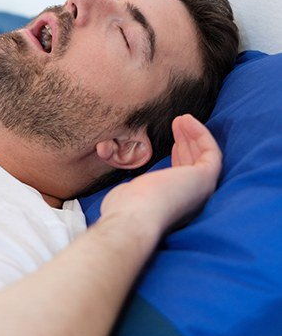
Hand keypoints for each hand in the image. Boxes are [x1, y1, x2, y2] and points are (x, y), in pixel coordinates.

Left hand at [100, 114, 221, 233]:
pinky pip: (211, 151)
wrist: (133, 217)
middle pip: (193, 166)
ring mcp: (200, 190)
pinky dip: (201, 134)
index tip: (173, 142)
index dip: (180, 157)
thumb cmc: (125, 209)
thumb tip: (128, 190)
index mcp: (174, 205)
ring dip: (193, 135)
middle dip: (187, 143)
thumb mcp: (128, 195)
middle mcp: (192, 200)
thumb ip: (135, 192)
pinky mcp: (206, 178)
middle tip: (177, 124)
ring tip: (181, 119)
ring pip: (202, 157)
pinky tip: (187, 120)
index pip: (181, 178)